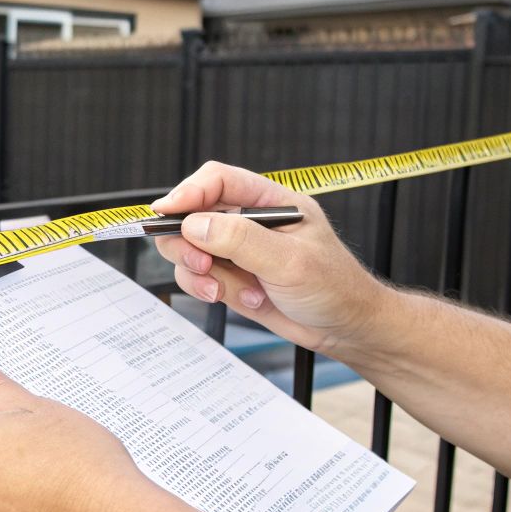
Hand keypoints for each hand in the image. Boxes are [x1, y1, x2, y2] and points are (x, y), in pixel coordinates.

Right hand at [152, 160, 390, 355]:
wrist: (345, 329)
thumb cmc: (335, 288)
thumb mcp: (290, 261)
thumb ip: (241, 240)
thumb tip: (195, 225)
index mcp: (270, 201)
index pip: (217, 181)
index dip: (188, 193)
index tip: (165, 213)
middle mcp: (249, 221)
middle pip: (192, 214)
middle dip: (186, 242)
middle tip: (201, 264)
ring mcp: (237, 250)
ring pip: (188, 249)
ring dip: (201, 274)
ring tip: (227, 291)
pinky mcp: (231, 277)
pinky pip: (198, 277)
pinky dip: (211, 291)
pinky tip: (245, 299)